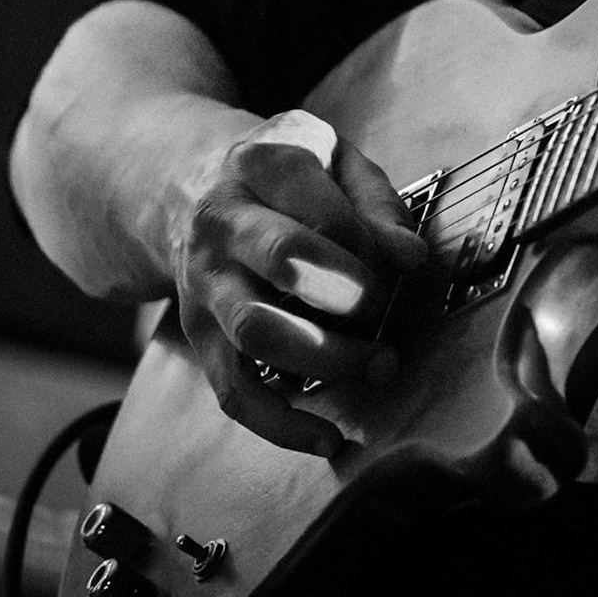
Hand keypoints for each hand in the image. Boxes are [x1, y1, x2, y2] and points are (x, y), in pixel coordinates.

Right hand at [170, 110, 425, 455]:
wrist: (188, 190)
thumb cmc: (285, 179)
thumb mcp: (334, 159)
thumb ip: (377, 202)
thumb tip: (410, 256)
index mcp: (258, 166)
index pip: (321, 209)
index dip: (371, 242)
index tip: (405, 260)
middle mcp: (221, 226)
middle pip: (283, 260)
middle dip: (348, 293)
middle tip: (385, 307)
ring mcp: (205, 287)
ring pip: (256, 332)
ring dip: (326, 357)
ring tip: (379, 365)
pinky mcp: (201, 339)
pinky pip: (234, 392)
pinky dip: (280, 424)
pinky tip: (328, 438)